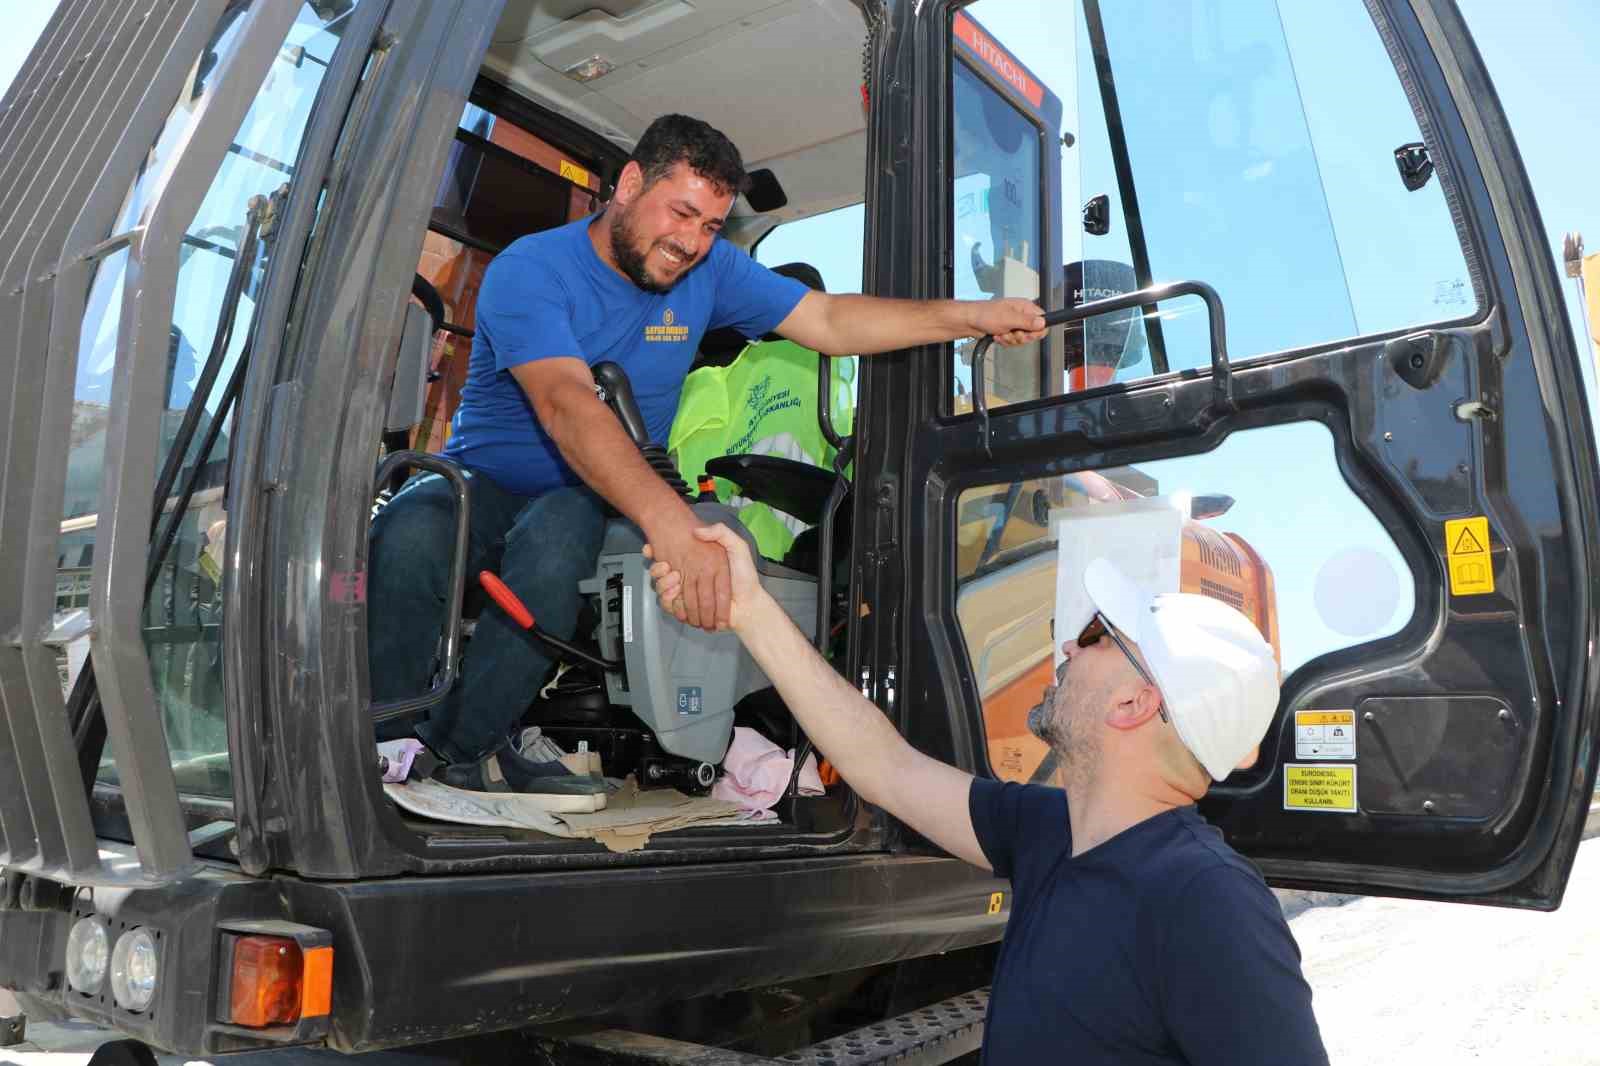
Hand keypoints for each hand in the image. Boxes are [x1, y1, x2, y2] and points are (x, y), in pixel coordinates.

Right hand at [645, 524, 760, 631]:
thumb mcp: (737, 547)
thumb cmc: (745, 577)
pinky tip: (674, 593)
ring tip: (673, 578)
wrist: (748, 604)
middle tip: (664, 565)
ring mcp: (686, 594)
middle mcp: (690, 578)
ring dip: (662, 583)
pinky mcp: (686, 610)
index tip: (650, 548)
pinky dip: (668, 600)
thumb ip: (721, 533)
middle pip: (663, 573)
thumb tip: (697, 530)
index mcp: (699, 563)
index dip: (658, 552)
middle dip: (658, 570)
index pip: (673, 555)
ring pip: (662, 588)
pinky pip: (668, 605)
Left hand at [968, 297, 1047, 346]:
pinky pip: (1014, 341)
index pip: (1042, 321)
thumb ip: (1027, 322)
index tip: (1025, 332)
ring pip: (1022, 339)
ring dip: (1011, 340)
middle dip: (1021, 337)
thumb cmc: (984, 314)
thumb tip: (1042, 323)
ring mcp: (1015, 323)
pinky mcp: (1009, 331)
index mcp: (1025, 307)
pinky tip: (998, 335)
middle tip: (1012, 333)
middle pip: (1033, 333)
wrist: (970, 322)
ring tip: (1002, 333)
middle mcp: (1021, 315)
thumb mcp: (1008, 318)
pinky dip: (1005, 341)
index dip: (1036, 330)